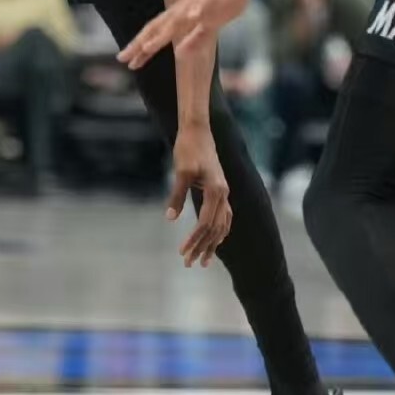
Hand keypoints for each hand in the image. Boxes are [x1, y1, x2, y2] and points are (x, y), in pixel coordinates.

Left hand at [118, 0, 256, 70]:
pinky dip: (196, 11)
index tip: (127, 63)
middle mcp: (184, 9)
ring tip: (148, 47)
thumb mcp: (210, 25)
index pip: (156, 33)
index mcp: (182, 16)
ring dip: (162, 32)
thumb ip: (196, 39)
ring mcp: (198, 2)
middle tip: (122, 58)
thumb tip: (178, 55)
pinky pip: (204, 4)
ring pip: (177, 18)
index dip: (141, 47)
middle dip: (141, 43)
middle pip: (158, 27)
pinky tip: (192, 17)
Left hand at [168, 123, 231, 267]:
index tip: (182, 253)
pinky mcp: (220, 190)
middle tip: (188, 264)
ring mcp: (224, 192)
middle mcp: (224, 194)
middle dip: (202, 248)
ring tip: (202, 261)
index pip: (205, 224)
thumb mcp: (180, 171)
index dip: (194, 241)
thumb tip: (170, 219)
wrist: (197, 130)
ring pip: (222, 226)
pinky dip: (219, 232)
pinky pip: (224, 217)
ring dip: (212, 244)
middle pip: (215, 229)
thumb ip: (177, 195)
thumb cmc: (188, 149)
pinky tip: (214, 241)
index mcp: (216, 191)